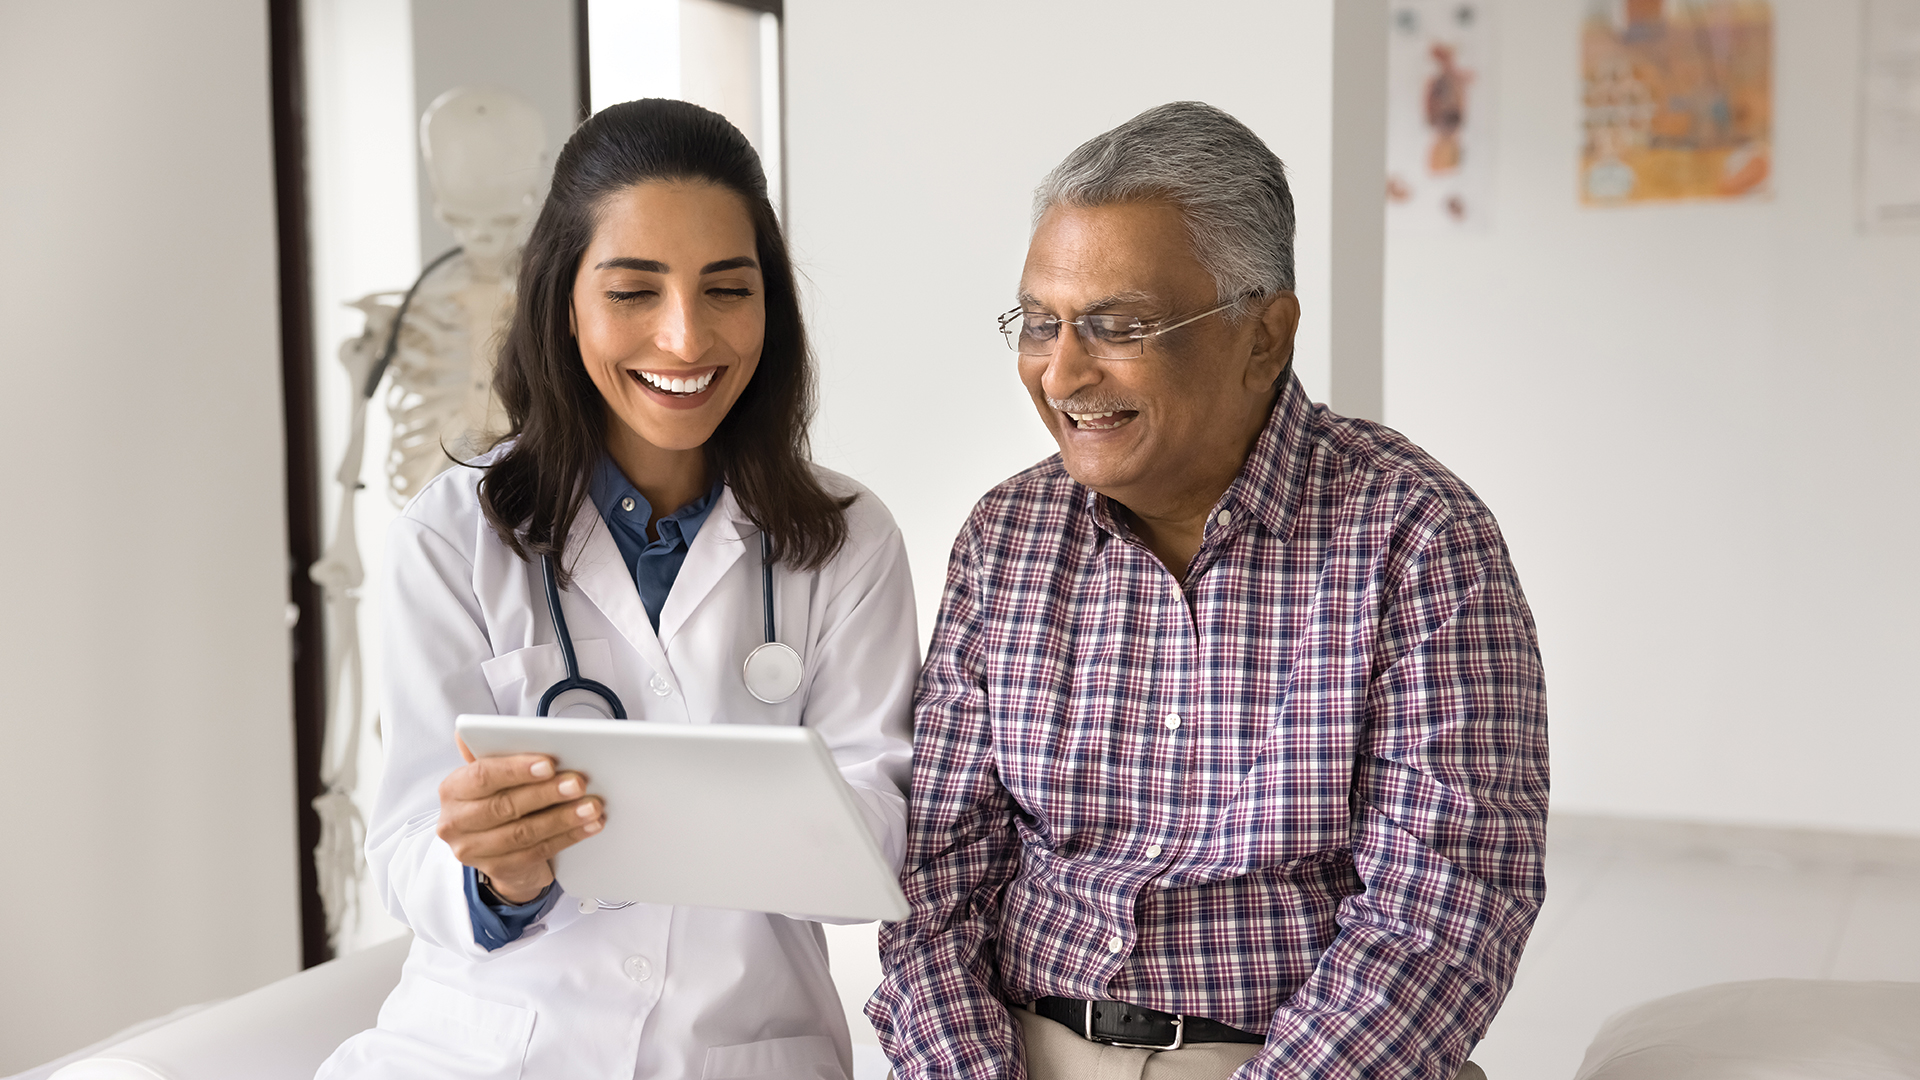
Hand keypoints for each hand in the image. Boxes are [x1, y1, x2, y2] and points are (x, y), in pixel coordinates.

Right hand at [436, 736, 604, 903]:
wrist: (497, 848)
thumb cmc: (498, 799)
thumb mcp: (492, 775)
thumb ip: (490, 752)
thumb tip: (469, 731)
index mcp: (453, 790)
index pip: (482, 776)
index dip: (516, 770)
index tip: (549, 763)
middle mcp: (455, 822)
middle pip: (505, 806)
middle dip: (547, 793)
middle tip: (579, 783)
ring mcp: (473, 851)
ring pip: (524, 833)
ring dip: (564, 818)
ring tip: (592, 806)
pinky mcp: (498, 869)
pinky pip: (537, 852)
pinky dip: (568, 837)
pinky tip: (589, 826)